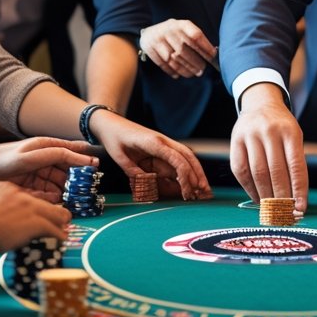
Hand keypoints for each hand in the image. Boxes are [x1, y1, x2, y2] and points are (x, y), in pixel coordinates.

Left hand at [0, 137, 98, 201]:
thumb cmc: (6, 159)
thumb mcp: (32, 156)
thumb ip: (55, 155)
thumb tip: (78, 156)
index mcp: (46, 146)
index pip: (70, 151)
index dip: (83, 158)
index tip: (96, 166)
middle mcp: (45, 158)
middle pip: (66, 168)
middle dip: (75, 178)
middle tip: (83, 189)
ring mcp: (40, 171)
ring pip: (59, 181)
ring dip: (64, 190)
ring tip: (69, 198)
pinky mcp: (34, 183)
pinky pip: (48, 190)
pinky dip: (52, 196)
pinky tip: (55, 201)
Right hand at [0, 180, 71, 255]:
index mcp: (2, 188)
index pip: (23, 194)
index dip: (30, 204)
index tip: (32, 210)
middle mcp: (19, 195)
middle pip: (42, 201)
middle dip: (50, 210)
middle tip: (55, 217)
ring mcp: (29, 207)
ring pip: (54, 212)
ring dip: (60, 221)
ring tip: (63, 226)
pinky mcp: (35, 223)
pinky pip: (53, 229)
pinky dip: (59, 234)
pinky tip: (61, 238)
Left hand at [91, 113, 210, 200]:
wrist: (111, 123)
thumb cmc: (115, 138)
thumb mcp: (119, 156)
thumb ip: (133, 171)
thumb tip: (148, 185)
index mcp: (154, 142)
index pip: (177, 159)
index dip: (185, 176)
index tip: (187, 192)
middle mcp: (164, 142)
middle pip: (188, 158)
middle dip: (198, 175)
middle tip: (205, 193)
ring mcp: (164, 145)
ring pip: (187, 159)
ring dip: (196, 174)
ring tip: (204, 190)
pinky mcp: (162, 150)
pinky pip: (178, 161)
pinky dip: (186, 172)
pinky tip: (191, 183)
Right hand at [140, 19, 216, 78]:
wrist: (149, 32)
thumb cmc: (174, 33)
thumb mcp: (184, 30)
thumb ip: (196, 39)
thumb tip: (212, 53)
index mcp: (181, 24)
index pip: (195, 36)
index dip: (205, 47)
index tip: (212, 56)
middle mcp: (169, 30)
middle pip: (184, 50)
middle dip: (195, 62)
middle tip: (202, 69)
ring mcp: (158, 39)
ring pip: (174, 59)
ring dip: (185, 69)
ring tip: (193, 74)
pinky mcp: (150, 49)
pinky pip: (163, 63)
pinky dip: (172, 71)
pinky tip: (178, 75)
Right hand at [231, 84, 307, 213]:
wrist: (260, 104)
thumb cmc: (281, 128)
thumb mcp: (294, 137)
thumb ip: (295, 163)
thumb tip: (296, 199)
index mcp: (290, 131)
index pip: (296, 165)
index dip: (299, 189)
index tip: (300, 208)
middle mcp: (269, 131)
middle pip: (276, 171)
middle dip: (281, 196)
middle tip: (285, 213)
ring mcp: (250, 135)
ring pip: (257, 173)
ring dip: (265, 195)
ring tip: (271, 209)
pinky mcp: (235, 141)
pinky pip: (241, 170)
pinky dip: (249, 188)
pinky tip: (257, 198)